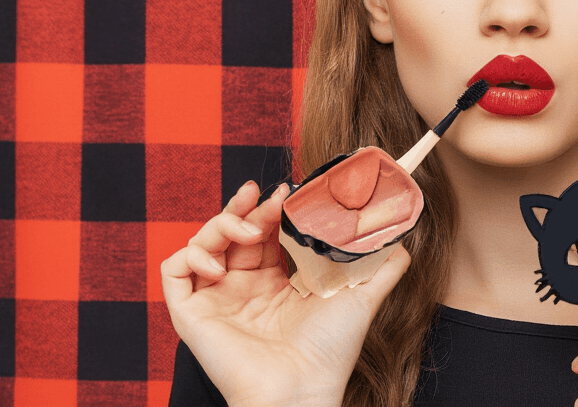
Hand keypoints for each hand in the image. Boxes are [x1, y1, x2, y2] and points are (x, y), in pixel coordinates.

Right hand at [161, 180, 411, 406]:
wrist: (302, 389)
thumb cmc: (330, 351)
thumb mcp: (362, 296)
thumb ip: (382, 265)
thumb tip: (403, 237)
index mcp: (276, 284)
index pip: (264, 233)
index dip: (269, 208)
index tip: (287, 190)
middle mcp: (243, 290)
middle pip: (233, 232)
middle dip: (246, 207)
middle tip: (267, 198)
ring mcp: (216, 300)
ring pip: (203, 242)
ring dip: (220, 223)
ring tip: (246, 230)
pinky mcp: (191, 314)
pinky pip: (174, 270)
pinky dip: (190, 254)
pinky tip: (217, 262)